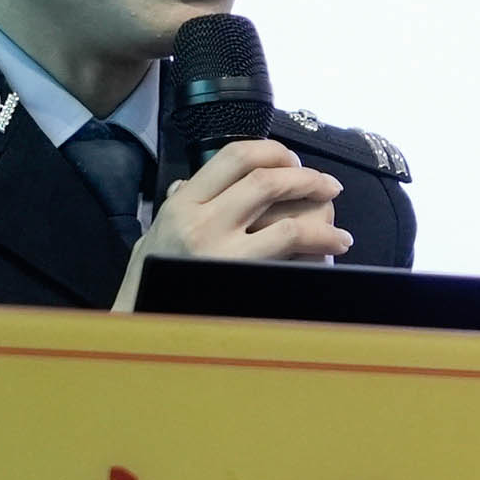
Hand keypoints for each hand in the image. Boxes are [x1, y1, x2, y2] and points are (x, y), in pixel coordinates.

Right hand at [113, 139, 349, 308]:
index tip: (291, 160)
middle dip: (305, 177)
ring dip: (323, 215)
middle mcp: (202, 224)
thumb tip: (184, 184)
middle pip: (266, 181)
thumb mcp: (151, 235)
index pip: (234, 158)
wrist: (141, 328)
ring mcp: (223, 255)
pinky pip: (290, 254)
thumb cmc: (148, 282)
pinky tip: (335, 245)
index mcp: (182, 205)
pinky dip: (320, 244)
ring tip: (337, 217)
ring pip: (287, 221)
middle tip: (326, 184)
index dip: (272, 151)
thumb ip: (175, 208)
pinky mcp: (243, 282)